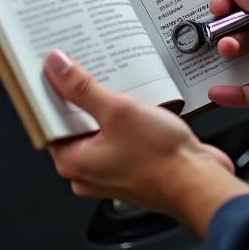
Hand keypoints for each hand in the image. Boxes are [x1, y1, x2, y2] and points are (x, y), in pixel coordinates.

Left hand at [44, 50, 248, 236]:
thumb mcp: (117, 111)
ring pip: (99, 129)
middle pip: (74, 124)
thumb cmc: (161, 159)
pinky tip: (137, 102)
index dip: (52, 92)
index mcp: (73, 162)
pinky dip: (124, 119)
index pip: (49, 121)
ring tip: (117, 83)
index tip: (55, 68)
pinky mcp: (132, 167)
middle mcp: (88, 171)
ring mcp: (111, 170)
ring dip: (106, 106)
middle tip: (86, 67)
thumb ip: (82, 88)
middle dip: (81, 96)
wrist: (198, 182)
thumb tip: (56, 67)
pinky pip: (119, 136)